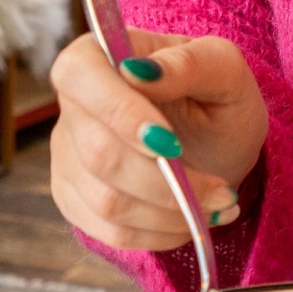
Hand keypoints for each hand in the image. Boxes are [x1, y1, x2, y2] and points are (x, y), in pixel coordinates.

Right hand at [47, 25, 268, 252]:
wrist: (219, 141)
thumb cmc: (219, 94)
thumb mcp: (224, 68)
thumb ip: (188, 62)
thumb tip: (141, 72)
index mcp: (97, 56)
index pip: (79, 76)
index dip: (119, 112)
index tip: (171, 143)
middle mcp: (73, 106)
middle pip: (98, 153)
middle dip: (166, 182)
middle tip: (220, 190)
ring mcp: (68, 157)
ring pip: (105, 202)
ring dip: (171, 213)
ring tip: (215, 204)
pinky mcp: (77, 201)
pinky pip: (110, 232)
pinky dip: (160, 234)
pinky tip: (191, 218)